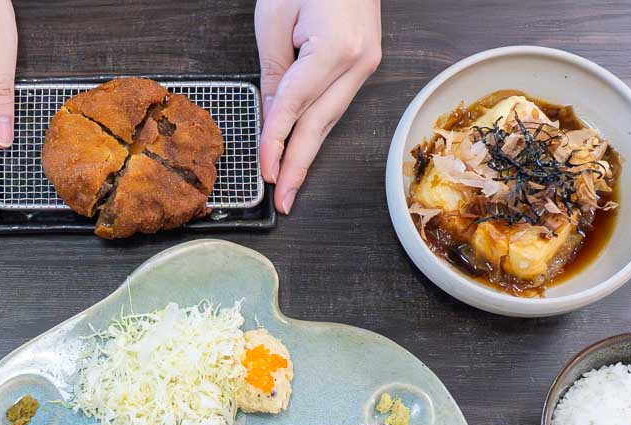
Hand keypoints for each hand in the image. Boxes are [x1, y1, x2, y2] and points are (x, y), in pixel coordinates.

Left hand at [254, 0, 380, 213]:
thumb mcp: (275, 17)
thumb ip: (274, 70)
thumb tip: (271, 116)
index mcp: (336, 49)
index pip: (296, 107)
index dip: (276, 142)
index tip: (265, 172)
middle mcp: (358, 61)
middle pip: (320, 124)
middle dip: (298, 166)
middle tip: (283, 201)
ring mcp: (366, 63)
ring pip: (330, 118)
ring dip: (307, 153)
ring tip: (290, 186)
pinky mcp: (363, 62)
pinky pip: (335, 103)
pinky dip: (316, 128)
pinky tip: (302, 150)